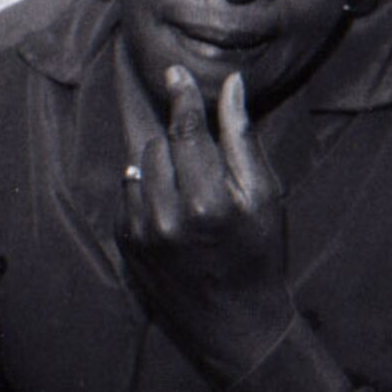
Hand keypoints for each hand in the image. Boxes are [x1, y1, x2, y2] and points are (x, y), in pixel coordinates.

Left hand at [119, 67, 294, 383]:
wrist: (234, 321)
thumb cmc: (258, 253)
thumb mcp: (264, 196)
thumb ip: (242, 139)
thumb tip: (230, 86)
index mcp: (209, 201)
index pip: (186, 131)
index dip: (181, 96)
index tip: (172, 71)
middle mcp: (169, 216)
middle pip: (159, 144)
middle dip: (179, 142)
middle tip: (202, 163)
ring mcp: (142, 232)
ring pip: (139, 165)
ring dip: (160, 164)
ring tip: (187, 188)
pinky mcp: (126, 244)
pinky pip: (126, 192)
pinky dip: (144, 189)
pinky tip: (169, 208)